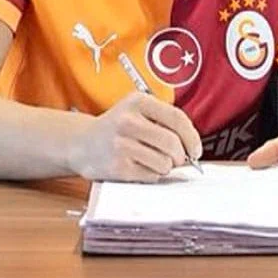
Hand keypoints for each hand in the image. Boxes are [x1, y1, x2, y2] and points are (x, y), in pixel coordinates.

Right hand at [68, 92, 201, 181]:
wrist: (81, 143)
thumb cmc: (118, 128)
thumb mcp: (138, 110)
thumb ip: (164, 120)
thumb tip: (192, 146)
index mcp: (139, 102)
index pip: (178, 119)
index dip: (192, 137)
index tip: (196, 150)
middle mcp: (128, 121)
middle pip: (173, 143)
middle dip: (180, 156)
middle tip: (177, 159)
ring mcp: (121, 145)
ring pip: (164, 162)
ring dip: (165, 166)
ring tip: (153, 160)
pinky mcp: (117, 167)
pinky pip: (151, 175)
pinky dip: (152, 174)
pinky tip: (140, 167)